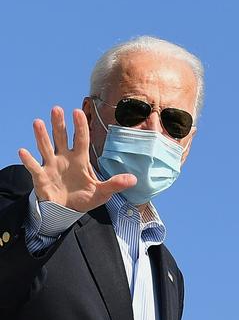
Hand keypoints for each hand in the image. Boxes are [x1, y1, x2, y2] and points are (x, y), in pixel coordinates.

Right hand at [18, 106, 135, 212]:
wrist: (67, 210)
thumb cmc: (84, 198)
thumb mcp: (102, 192)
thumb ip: (115, 184)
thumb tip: (134, 180)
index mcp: (80, 159)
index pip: (81, 139)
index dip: (80, 126)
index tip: (78, 111)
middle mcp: (64, 158)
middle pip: (61, 138)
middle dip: (59, 124)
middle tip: (57, 109)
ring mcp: (51, 166)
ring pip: (45, 147)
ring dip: (41, 136)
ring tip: (38, 122)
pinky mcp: (41, 177)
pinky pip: (34, 167)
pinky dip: (29, 160)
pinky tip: (23, 151)